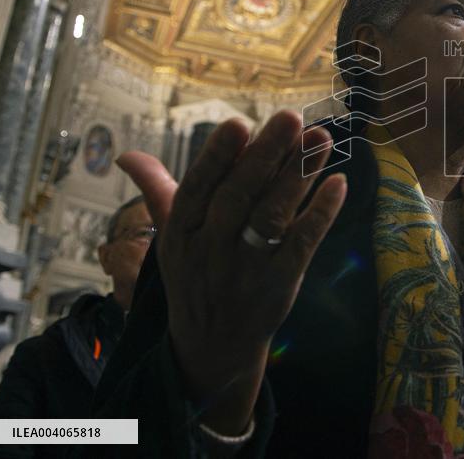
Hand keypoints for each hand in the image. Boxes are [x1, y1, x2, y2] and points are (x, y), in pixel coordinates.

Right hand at [116, 111, 346, 433]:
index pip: (198, 188)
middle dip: (266, 155)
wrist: (212, 345)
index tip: (239, 123)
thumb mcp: (171, 237)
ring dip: (299, 175)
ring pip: (273, 216)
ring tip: (320, 138)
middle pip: (240, 196)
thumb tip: (126, 154)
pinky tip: (337, 184)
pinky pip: (302, 246)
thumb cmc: (195, 274)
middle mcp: (212, 248)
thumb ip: (157, 190)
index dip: (218, 157)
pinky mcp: (280, 284)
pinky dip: (320, 215)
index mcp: (181, 231)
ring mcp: (247, 268)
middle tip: (291, 118)